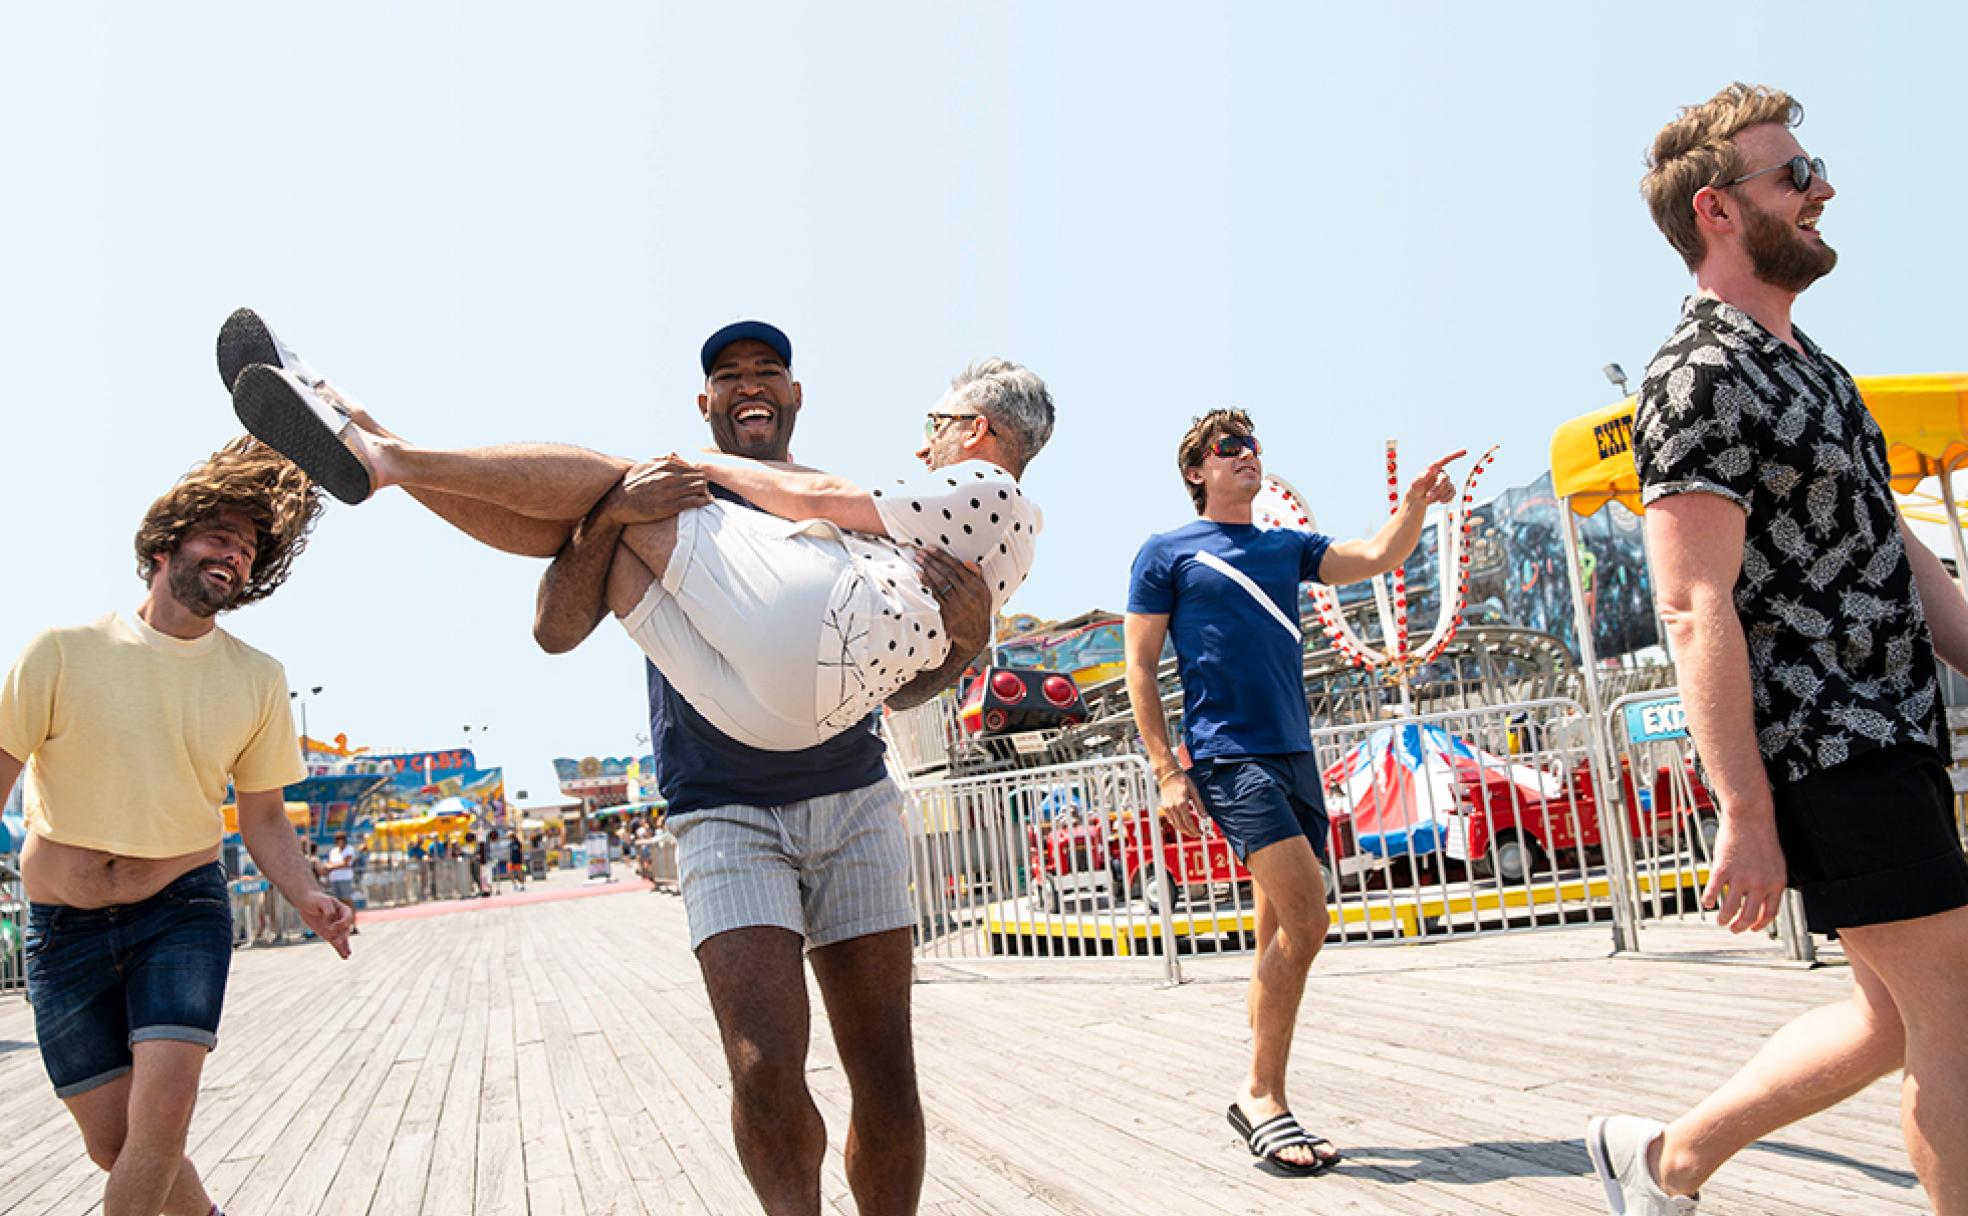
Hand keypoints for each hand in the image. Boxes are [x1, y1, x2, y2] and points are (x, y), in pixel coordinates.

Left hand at [297, 890, 354, 957]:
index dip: (340, 924)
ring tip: (347, 955)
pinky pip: (335, 943)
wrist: (307, 902)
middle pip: (345, 930)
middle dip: (343, 938)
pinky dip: (339, 950)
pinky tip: (344, 956)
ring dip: (344, 947)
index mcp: (343, 910)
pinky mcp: (328, 934)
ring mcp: (335, 928)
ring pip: (342, 939)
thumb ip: (329, 911)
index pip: (347, 918)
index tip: (331, 926)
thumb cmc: (316, 899)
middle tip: (339, 943)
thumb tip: (331, 923)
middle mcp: (340, 920)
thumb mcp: (323, 901)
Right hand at [608, 456, 711, 524]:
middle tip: (705, 488)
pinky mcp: (672, 506)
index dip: (698, 474)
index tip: (699, 479)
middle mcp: (670, 477)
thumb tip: (671, 454)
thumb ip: (659, 459)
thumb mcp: (642, 465)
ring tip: (706, 496)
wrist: (619, 503)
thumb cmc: (630, 484)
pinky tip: (707, 502)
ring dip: (705, 491)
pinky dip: (704, 501)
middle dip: (704, 482)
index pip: (692, 467)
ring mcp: (671, 491)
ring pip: (700, 488)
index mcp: (664, 466)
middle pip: (699, 477)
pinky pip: (696, 501)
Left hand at [917, 548, 988, 659]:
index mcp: (977, 586)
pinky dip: (927, 584)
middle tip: (920, 553)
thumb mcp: (984, 592)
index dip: (942, 556)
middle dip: (931, 561)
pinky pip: (935, 596)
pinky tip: (919, 576)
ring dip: (927, 570)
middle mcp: (967, 594)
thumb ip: (976, 575)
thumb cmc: (978, 609)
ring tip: (917, 561)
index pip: (957, 567)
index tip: (930, 548)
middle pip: (946, 573)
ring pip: (940, 583)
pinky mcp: (947, 613)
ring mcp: (957, 604)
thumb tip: (967, 561)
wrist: (975, 635)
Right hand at [1158, 770, 1203, 836]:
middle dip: (1190, 833)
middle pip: (1182, 826)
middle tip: (1198, 834)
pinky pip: (1171, 820)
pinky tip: (1183, 825)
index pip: (1189, 823)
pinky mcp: (1165, 807)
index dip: (1195, 830)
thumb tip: (1205, 817)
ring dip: (1184, 831)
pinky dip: (1177, 825)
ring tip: (1192, 831)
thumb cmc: (1182, 780)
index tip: (1201, 833)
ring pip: (1176, 825)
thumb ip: (1199, 805)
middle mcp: (1173, 807)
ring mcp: (1168, 808)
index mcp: (1182, 803)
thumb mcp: (1194, 791)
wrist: (1167, 774)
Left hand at [1405, 449, 1466, 507]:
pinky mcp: (1450, 490)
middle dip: (1437, 489)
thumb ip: (1420, 477)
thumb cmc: (1415, 488)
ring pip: (1448, 488)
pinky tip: (1440, 501)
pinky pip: (1453, 493)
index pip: (1445, 460)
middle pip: (1445, 479)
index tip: (1465, 451)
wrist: (1417, 499)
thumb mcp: (1414, 483)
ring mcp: (1447, 482)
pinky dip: (1447, 498)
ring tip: (1428, 499)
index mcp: (1434, 468)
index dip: (1455, 455)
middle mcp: (1441, 473)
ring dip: (1439, 495)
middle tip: (1428, 497)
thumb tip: (1429, 472)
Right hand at [1702, 806, 1788, 932]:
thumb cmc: (1762, 837)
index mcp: (1775, 883)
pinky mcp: (1723, 870)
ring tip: (1720, 919)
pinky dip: (1709, 900)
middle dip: (1740, 927)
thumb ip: (1770, 882)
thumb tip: (1762, 900)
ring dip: (1723, 918)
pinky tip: (1707, 901)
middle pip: (1749, 916)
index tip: (1752, 928)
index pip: (1769, 913)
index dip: (1760, 924)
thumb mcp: (1776, 863)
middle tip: (1733, 929)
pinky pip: (1713, 892)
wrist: (1750, 817)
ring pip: (1730, 909)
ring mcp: (1740, 878)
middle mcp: (1759, 884)